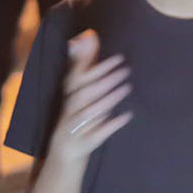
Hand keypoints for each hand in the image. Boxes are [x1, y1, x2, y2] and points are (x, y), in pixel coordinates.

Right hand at [47, 31, 130, 168]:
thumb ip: (84, 66)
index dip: (94, 67)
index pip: (77, 79)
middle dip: (105, 80)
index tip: (117, 58)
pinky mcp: (84, 145)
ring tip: (127, 87)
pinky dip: (112, 124)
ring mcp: (74, 129)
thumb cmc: (75, 118)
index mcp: (67, 99)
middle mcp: (68, 112)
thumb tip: (89, 36)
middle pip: (85, 93)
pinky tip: (127, 115)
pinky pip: (98, 134)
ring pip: (90, 111)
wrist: (64, 157)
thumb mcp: (77, 94)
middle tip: (126, 70)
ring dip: (110, 98)